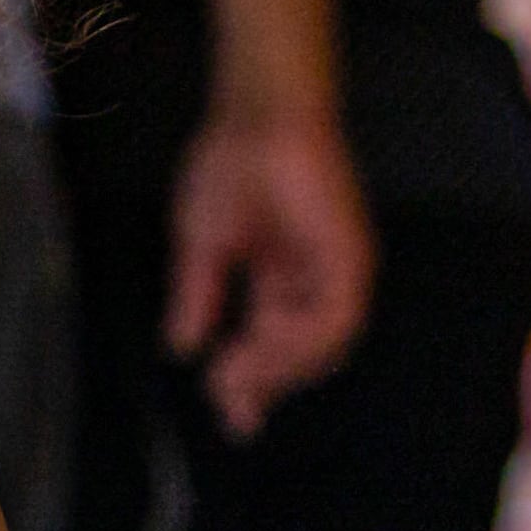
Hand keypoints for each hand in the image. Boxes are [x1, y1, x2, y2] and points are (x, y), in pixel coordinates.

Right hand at [163, 106, 372, 437]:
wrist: (256, 114)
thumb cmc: (231, 162)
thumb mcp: (201, 246)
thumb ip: (197, 299)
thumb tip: (182, 347)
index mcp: (283, 276)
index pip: (273, 345)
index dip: (251, 384)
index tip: (229, 416)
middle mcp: (316, 277)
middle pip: (303, 356)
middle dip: (263, 385)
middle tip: (226, 400)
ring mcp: (336, 266)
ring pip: (323, 348)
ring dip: (278, 370)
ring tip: (236, 374)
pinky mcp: (348, 255)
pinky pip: (334, 319)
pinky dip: (299, 343)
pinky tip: (259, 344)